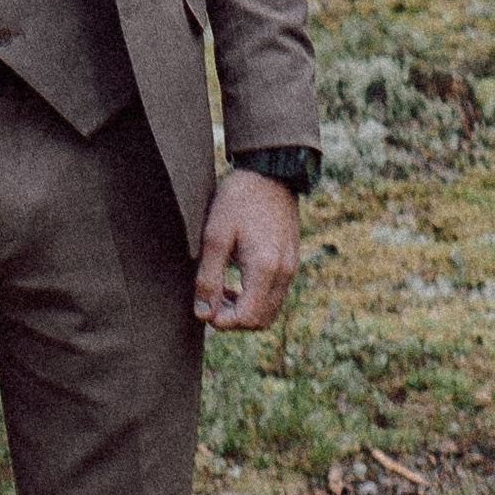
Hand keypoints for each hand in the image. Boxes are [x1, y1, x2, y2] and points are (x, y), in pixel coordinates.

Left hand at [194, 169, 299, 332]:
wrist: (270, 173)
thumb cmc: (238, 200)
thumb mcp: (215, 236)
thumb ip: (208, 278)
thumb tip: (203, 313)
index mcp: (265, 268)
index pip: (248, 318)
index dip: (223, 321)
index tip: (204, 307)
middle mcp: (284, 273)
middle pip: (260, 321)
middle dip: (233, 320)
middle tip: (210, 302)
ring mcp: (291, 268)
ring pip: (269, 311)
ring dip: (244, 311)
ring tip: (221, 292)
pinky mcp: (291, 263)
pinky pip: (275, 295)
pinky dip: (255, 299)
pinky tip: (236, 282)